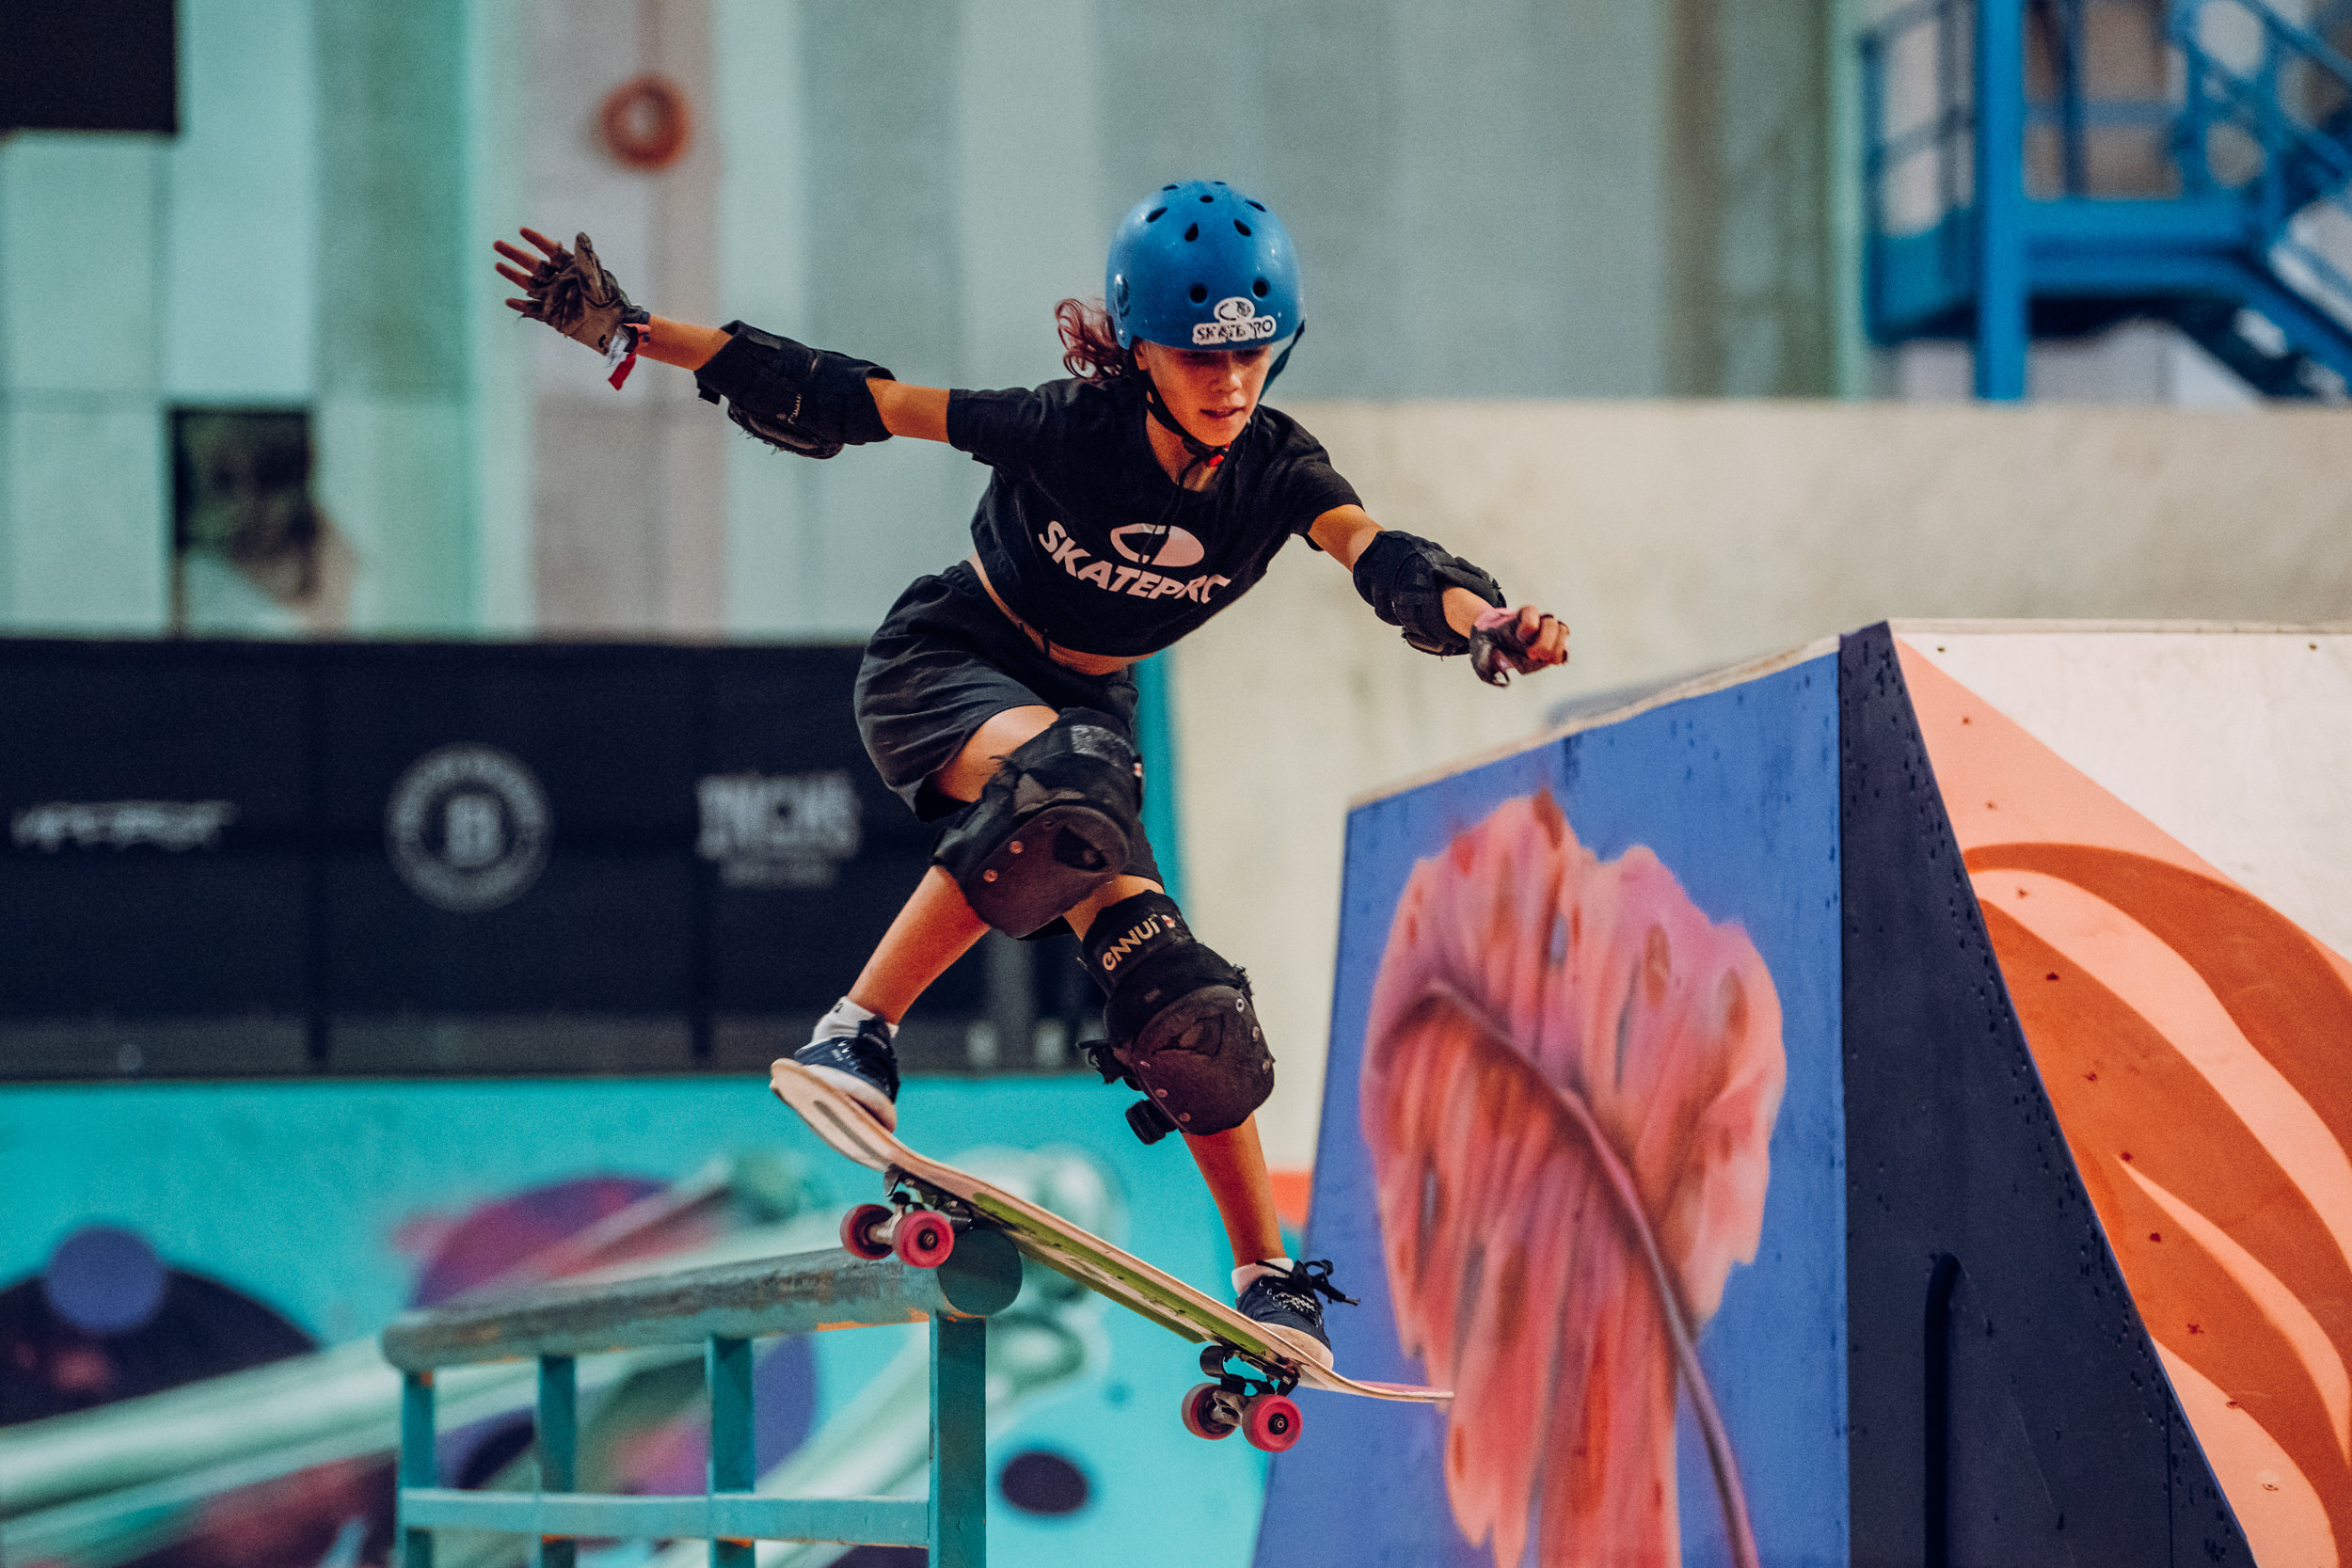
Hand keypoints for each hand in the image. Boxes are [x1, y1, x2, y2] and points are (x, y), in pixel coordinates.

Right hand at [493, 227, 640, 352]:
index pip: (551, 251)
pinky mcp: (551, 316)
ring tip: (497, 265)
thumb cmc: (610, 303)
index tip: (522, 230)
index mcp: (571, 269)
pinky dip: (520, 306)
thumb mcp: (598, 281)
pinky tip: (509, 301)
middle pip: (533, 265)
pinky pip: (532, 310)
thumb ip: (587, 261)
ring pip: (529, 284)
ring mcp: (553, 298)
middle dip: (515, 254)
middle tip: (497, 244)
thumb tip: (580, 235)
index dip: (537, 240)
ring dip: (513, 275)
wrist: (614, 331)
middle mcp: (559, 281)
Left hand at [1469, 604, 1566, 686]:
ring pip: (1562, 631)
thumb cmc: (1490, 640)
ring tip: (1546, 661)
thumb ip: (1487, 653)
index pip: (1531, 611)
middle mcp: (1537, 621)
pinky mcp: (1553, 645)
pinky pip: (1564, 645)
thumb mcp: (1485, 644)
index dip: (1529, 622)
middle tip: (1532, 655)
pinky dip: (1562, 654)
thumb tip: (1497, 666)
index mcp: (1521, 616)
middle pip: (1550, 623)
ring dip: (1557, 647)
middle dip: (1545, 640)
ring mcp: (1548, 632)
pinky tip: (1554, 662)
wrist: (1498, 640)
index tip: (1521, 636)